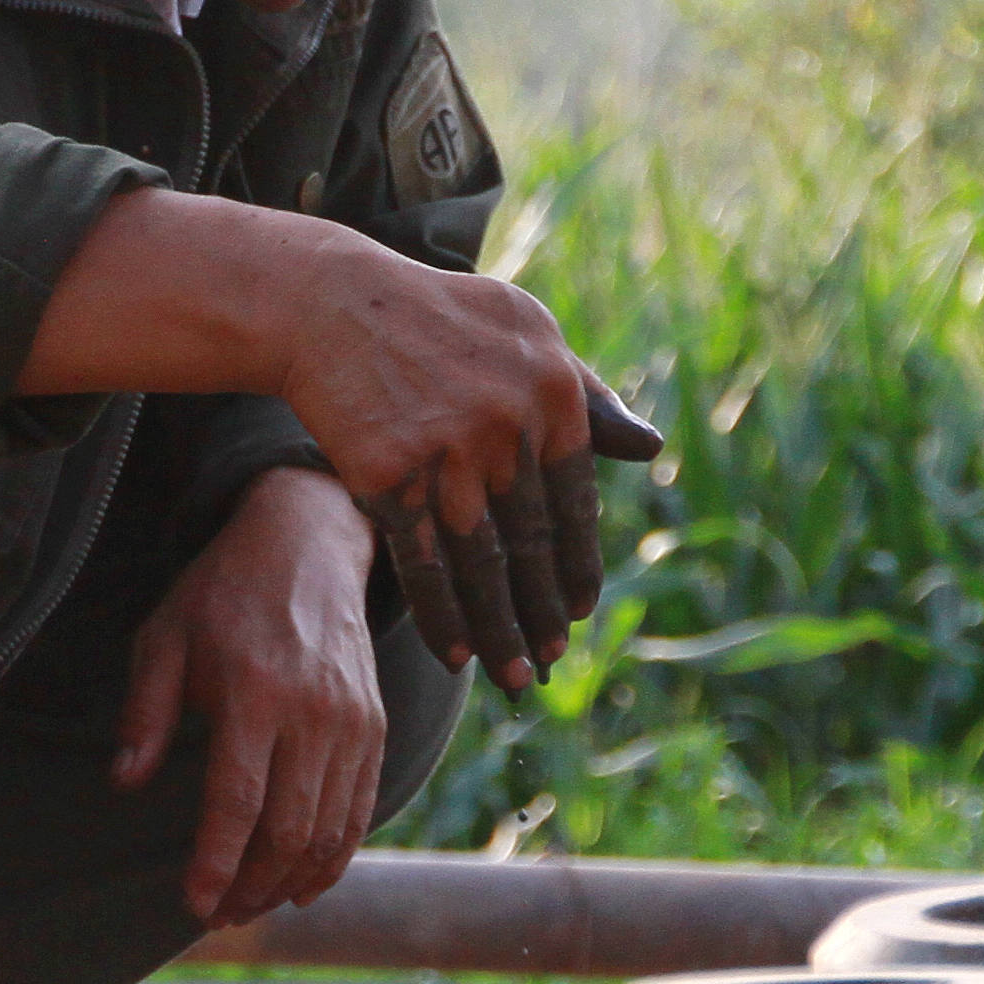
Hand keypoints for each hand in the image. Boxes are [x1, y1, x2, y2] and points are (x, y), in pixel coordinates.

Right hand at [15, 191, 656, 690]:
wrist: (333, 306)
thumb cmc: (436, 317)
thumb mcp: (524, 331)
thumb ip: (586, 393)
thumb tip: (650, 449)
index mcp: (554, 391)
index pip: (574, 501)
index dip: (576, 563)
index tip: (577, 609)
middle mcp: (509, 427)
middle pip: (531, 544)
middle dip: (542, 612)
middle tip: (552, 659)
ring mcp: (449, 455)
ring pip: (484, 566)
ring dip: (501, 631)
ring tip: (515, 678)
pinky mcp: (391, 476)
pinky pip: (425, 564)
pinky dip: (442, 615)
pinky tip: (456, 654)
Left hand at [117, 466, 386, 928]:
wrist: (309, 543)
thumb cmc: (223, 592)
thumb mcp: (165, 636)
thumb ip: (145, 712)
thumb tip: (123, 783)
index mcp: (255, 692)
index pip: (238, 801)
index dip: (216, 863)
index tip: (194, 905)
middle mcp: (313, 713)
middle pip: (289, 829)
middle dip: (253, 886)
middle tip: (219, 914)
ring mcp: (352, 722)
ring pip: (329, 830)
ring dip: (290, 881)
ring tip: (252, 904)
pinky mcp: (374, 726)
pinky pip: (359, 810)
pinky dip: (334, 856)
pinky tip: (301, 881)